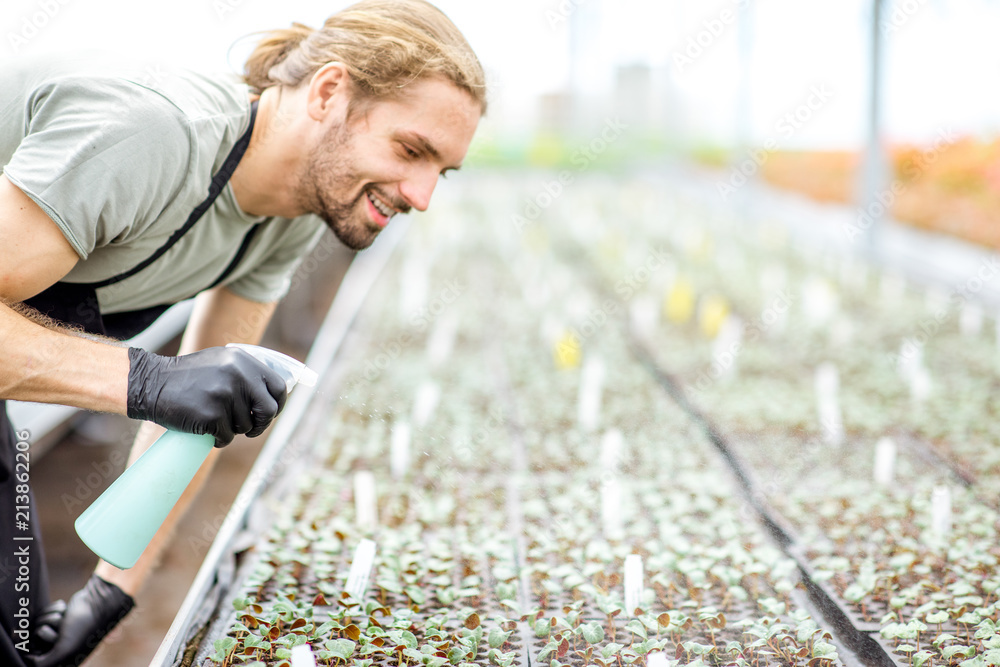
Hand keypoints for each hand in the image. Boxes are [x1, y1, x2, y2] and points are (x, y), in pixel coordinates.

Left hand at [25, 575, 134, 666]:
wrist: (97, 602)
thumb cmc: (83, 627)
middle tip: (62, 629)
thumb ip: (43, 663)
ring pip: (38, 625)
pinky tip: (65, 610)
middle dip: (46, 630)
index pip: (37, 658)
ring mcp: (59, 630)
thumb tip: (26, 659)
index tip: (57, 640)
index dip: (43, 647)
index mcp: (64, 659)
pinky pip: (44, 613)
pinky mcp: (59, 617)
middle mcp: (60, 646)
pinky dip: (53, 610)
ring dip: (51, 618)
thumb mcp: (63, 650)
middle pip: (35, 640)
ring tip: (65, 618)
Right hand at [126, 346, 286, 445]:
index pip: (278, 387)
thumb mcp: (221, 363)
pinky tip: (205, 430)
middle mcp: (238, 376)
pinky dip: (218, 439)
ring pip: (245, 426)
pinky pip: (226, 437)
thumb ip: (246, 373)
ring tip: (214, 420)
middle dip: (262, 424)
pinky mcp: (211, 415)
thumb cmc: (188, 378)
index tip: (270, 413)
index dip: (278, 404)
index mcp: (243, 361)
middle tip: (251, 430)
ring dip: (233, 430)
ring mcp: (225, 395)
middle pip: (268, 410)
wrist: (151, 383)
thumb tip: (273, 394)